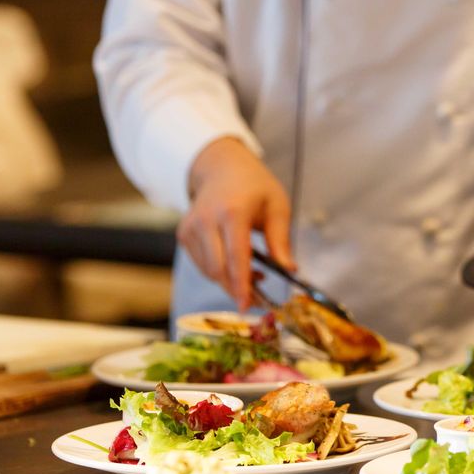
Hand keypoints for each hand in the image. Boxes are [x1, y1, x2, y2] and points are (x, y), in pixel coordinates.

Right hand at [177, 137, 294, 308]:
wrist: (222, 167)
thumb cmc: (254, 186)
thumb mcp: (277, 207)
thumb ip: (280, 241)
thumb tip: (289, 270)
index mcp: (232, 212)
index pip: (236, 257)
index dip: (242, 285)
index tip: (248, 306)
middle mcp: (206, 220)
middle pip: (218, 269)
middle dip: (237, 290)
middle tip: (259, 300)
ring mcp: (191, 227)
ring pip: (208, 270)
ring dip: (230, 282)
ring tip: (255, 277)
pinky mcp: (184, 234)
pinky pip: (201, 264)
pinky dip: (219, 272)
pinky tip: (236, 266)